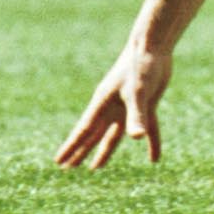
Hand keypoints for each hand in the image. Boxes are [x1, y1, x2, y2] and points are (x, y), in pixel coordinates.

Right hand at [53, 44, 171, 170]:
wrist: (153, 45)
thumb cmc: (141, 65)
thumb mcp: (138, 91)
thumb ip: (137, 115)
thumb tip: (136, 138)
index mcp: (104, 103)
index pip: (84, 130)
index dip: (72, 147)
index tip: (59, 162)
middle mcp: (112, 107)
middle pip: (94, 135)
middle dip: (81, 152)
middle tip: (68, 168)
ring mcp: (129, 106)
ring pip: (114, 135)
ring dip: (105, 151)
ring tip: (95, 167)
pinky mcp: (147, 104)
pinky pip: (147, 129)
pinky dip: (151, 143)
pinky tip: (154, 159)